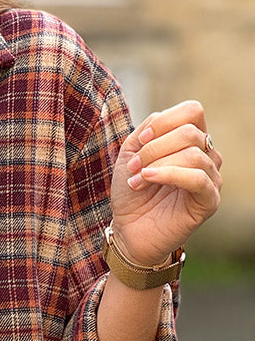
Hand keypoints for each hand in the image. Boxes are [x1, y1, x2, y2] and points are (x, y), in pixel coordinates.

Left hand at [110, 100, 221, 265]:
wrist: (128, 228)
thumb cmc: (131, 191)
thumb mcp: (131, 152)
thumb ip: (148, 129)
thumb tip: (161, 121)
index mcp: (191, 141)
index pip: (193, 112)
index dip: (165, 121)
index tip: (141, 140)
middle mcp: (206, 156)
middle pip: (190, 132)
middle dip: (155, 147)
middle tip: (133, 166)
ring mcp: (211, 179)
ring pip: (193, 154)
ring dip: (157, 164)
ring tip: (137, 179)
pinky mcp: (210, 201)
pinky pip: (198, 178)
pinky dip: (169, 175)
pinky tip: (148, 179)